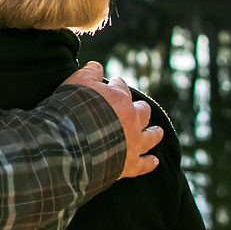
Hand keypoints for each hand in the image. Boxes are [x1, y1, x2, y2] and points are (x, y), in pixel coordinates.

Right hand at [61, 62, 161, 178]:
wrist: (73, 143)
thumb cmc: (72, 110)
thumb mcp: (76, 83)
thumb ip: (88, 73)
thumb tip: (97, 65)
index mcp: (119, 98)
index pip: (121, 87)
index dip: (117, 85)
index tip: (114, 84)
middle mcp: (131, 119)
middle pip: (143, 111)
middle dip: (141, 108)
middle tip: (140, 108)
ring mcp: (133, 142)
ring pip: (150, 136)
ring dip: (154, 133)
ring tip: (157, 131)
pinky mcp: (130, 163)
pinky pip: (143, 164)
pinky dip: (149, 162)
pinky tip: (153, 161)